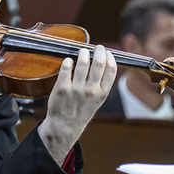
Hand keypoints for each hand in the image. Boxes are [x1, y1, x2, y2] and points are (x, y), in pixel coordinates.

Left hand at [39, 45, 117, 164]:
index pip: (111, 69)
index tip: (107, 52)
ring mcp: (76, 90)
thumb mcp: (98, 100)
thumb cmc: (82, 110)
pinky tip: (68, 61)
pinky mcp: (62, 88)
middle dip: (99, 51)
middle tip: (97, 47)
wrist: (65, 125)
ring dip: (83, 53)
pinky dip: (68, 61)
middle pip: (99, 63)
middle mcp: (91, 91)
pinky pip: (66, 69)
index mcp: (102, 93)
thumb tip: (105, 61)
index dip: (110, 57)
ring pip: (83, 63)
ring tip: (82, 51)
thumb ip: (102, 83)